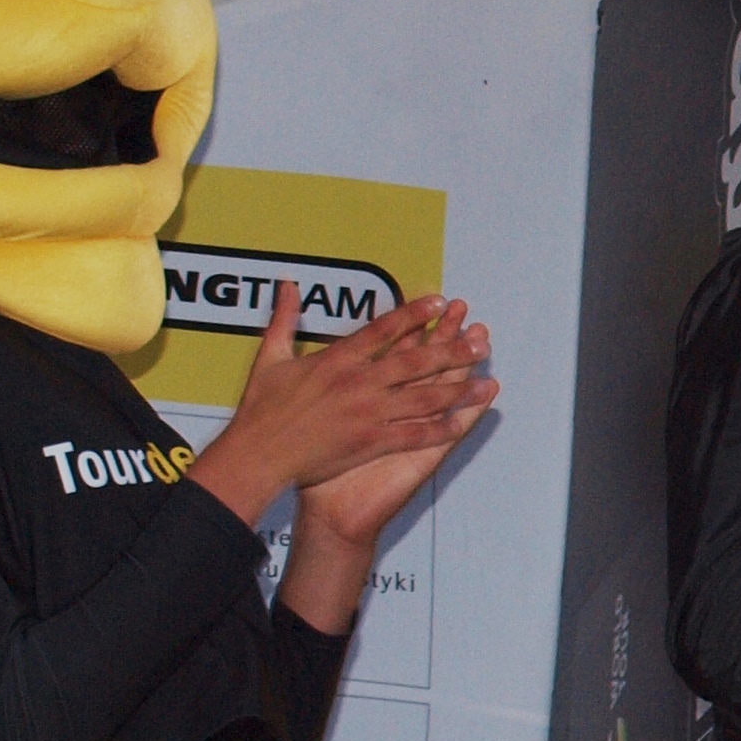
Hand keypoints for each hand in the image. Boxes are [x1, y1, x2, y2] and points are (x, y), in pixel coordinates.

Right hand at [191, 286, 497, 534]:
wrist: (257, 454)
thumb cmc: (261, 409)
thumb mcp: (270, 357)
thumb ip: (284, 319)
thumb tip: (289, 286)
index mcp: (336, 360)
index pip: (383, 330)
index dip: (414, 314)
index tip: (439, 302)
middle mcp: (358, 383)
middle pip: (414, 362)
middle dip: (451, 350)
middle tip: (478, 341)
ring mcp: (367, 413)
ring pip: (422, 397)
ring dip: (456, 389)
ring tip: (483, 381)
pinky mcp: (369, 442)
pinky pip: (412, 434)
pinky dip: (437, 429)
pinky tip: (459, 423)